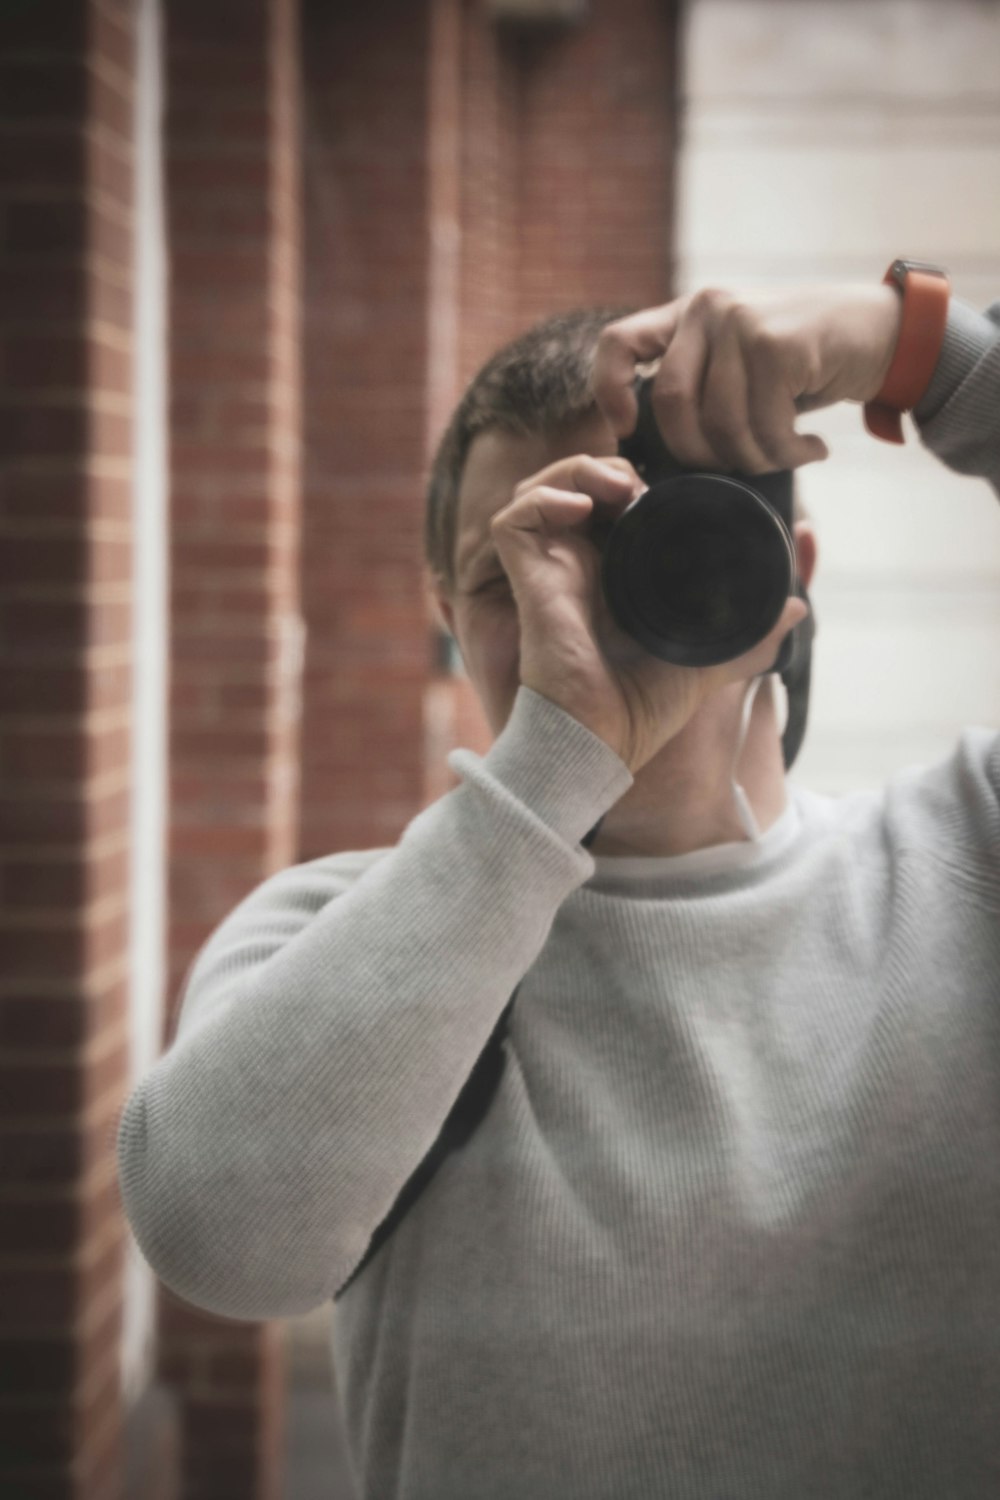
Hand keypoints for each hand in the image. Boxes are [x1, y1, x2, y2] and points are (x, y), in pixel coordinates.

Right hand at [489, 453, 806, 773]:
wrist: (602, 743)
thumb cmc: (641, 713)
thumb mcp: (709, 664)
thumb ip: (750, 637)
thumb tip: (796, 609)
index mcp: (611, 579)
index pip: (610, 508)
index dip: (631, 484)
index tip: (667, 494)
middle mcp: (577, 568)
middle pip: (574, 487)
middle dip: (606, 467)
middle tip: (642, 486)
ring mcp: (550, 571)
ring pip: (541, 489)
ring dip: (576, 470)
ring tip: (617, 486)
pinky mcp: (528, 580)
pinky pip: (512, 520)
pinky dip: (541, 499)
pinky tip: (581, 507)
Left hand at [591, 284, 903, 473]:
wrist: (881, 334)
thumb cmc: (804, 365)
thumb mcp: (740, 366)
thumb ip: (700, 388)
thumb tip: (657, 459)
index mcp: (687, 315)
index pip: (617, 343)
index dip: (610, 392)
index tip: (628, 432)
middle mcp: (707, 308)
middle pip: (671, 402)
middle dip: (698, 453)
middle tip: (733, 469)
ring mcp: (741, 320)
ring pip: (721, 422)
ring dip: (754, 458)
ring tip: (785, 458)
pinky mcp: (776, 342)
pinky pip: (764, 424)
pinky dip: (787, 453)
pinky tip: (811, 449)